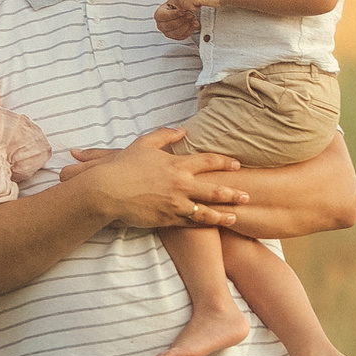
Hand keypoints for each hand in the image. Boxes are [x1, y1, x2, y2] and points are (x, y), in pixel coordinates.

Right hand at [70, 127, 245, 228]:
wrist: (108, 190)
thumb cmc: (124, 166)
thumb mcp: (144, 144)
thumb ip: (165, 135)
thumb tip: (182, 130)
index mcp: (178, 165)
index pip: (209, 162)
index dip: (225, 162)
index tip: (237, 165)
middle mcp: (181, 185)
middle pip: (215, 190)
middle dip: (233, 194)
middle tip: (247, 196)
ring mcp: (175, 204)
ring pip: (206, 212)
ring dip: (223, 215)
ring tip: (235, 217)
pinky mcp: (167, 219)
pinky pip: (190, 224)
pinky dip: (203, 225)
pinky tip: (212, 226)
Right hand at [154, 0, 199, 40]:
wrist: (184, 10)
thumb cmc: (179, 4)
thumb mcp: (179, 0)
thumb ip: (180, 2)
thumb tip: (186, 5)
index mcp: (159, 15)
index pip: (163, 16)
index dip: (174, 14)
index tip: (183, 11)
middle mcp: (161, 25)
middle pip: (170, 25)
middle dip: (182, 19)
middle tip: (190, 14)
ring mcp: (168, 32)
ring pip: (177, 32)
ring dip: (187, 25)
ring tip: (193, 18)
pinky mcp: (176, 37)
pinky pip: (183, 36)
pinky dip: (190, 29)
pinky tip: (194, 23)